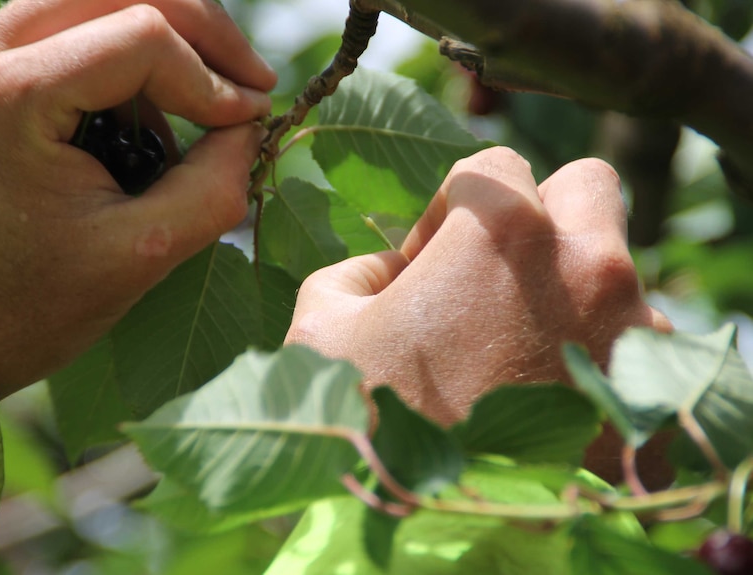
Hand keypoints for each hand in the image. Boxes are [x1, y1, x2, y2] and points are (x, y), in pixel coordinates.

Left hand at [0, 0, 275, 398]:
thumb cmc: (30, 297)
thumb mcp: (140, 254)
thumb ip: (213, 189)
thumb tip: (250, 130)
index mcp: (16, 96)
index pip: (145, 37)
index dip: (215, 78)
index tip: (251, 122)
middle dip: (205, 31)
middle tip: (252, 83)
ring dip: (173, 33)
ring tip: (213, 93)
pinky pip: (81, 25)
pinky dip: (136, 53)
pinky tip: (160, 107)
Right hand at [286, 147, 672, 480]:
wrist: (422, 532)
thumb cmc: (365, 423)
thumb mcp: (322, 325)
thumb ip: (358, 269)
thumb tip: (391, 269)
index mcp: (503, 230)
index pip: (491, 166)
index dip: (451, 210)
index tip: (431, 260)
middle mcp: (588, 265)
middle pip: (585, 188)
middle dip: (542, 215)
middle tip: (497, 275)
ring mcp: (634, 333)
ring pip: (618, 271)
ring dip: (573, 292)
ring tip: (516, 354)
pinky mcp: (652, 400)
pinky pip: (638, 349)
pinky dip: (597, 358)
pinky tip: (545, 399)